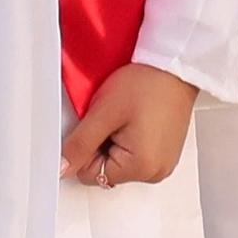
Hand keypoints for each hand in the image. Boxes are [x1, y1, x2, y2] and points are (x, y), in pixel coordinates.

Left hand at [59, 64, 198, 188]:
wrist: (174, 64)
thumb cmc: (147, 83)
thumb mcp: (104, 111)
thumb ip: (80, 144)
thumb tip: (63, 168)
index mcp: (141, 168)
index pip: (91, 174)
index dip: (88, 145)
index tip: (101, 122)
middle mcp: (156, 172)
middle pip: (107, 170)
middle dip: (103, 143)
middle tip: (116, 116)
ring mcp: (163, 163)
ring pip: (121, 161)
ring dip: (117, 140)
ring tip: (128, 114)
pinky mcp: (166, 152)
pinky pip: (136, 153)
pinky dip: (131, 137)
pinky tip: (138, 117)